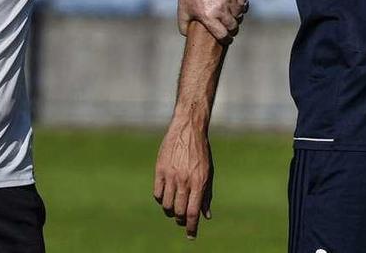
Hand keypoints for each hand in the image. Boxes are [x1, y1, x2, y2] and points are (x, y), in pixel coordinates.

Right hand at [153, 117, 213, 238]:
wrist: (188, 129)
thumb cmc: (201, 152)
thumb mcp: (208, 173)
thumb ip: (206, 195)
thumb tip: (206, 216)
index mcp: (199, 182)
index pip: (193, 212)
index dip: (191, 227)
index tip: (190, 236)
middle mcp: (184, 180)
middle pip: (178, 211)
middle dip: (180, 220)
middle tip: (181, 220)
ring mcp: (171, 175)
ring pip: (166, 205)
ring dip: (170, 211)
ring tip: (173, 209)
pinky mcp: (160, 169)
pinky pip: (157, 193)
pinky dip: (161, 199)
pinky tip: (165, 196)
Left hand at [177, 0, 246, 43]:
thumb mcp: (182, 11)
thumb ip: (184, 27)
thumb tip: (189, 38)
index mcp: (207, 17)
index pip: (223, 35)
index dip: (226, 40)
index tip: (227, 39)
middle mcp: (220, 9)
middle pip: (233, 27)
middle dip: (232, 30)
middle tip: (230, 28)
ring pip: (240, 15)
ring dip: (237, 17)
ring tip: (232, 16)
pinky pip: (243, 3)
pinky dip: (241, 6)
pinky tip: (236, 7)